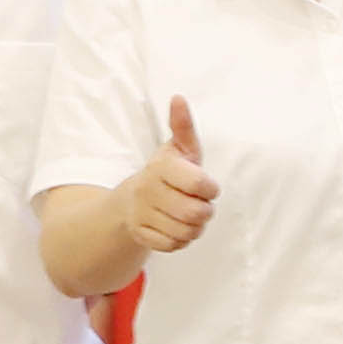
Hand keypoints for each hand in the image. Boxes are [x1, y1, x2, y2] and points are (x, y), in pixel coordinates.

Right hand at [124, 99, 220, 259]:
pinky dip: (180, 240)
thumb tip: (178, 98)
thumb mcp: (179, 148)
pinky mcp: (140, 234)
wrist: (132, 199)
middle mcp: (147, 190)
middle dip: (205, 211)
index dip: (210, 189)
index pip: (200, 184)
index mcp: (161, 167)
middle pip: (197, 213)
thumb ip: (183, 126)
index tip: (206, 186)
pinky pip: (173, 245)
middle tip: (198, 203)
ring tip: (188, 215)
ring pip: (187, 232)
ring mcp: (141, 214)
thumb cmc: (168, 172)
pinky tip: (174, 227)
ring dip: (195, 228)